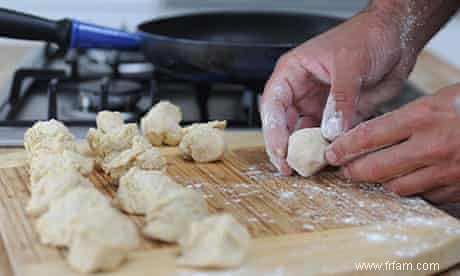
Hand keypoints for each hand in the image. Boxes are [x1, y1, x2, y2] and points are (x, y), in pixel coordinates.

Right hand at [260, 7, 416, 174]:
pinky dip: (331, 148)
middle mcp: (302, 91)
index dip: (273, 129)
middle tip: (289, 168)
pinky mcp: (339, 115)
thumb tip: (331, 130)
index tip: (281, 150)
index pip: (273, 103)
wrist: (396, 37)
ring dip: (307, 150)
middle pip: (284, 123)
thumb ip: (340, 98)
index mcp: (294, 72)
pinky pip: (330, 136)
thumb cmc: (366, 36)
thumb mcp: (350, 63)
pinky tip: (333, 159)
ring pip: (306, 133)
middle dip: (285, 146)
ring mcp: (320, 104)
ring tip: (310, 168)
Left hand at [326, 84, 459, 203]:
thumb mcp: (441, 98)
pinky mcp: (457, 188)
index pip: (368, 136)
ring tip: (380, 171)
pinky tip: (412, 177)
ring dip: (383, 181)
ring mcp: (445, 171)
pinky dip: (414, 189)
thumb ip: (408, 115)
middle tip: (346, 168)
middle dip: (353, 171)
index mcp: (422, 117)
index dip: (343, 148)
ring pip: (396, 187)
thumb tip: (376, 129)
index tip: (331, 152)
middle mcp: (431, 146)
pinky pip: (424, 196)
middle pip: (374, 169)